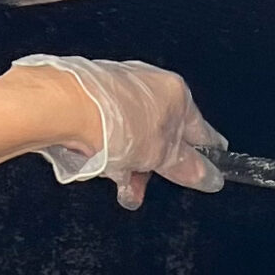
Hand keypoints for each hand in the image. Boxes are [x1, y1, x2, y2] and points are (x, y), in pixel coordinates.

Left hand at [11, 53, 225, 208]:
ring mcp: (117, 88)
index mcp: (175, 93)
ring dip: (126, 165)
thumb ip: (187, 168)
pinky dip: (105, 151)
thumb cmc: (117, 123)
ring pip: (131, 136)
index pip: (199, 130)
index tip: (210, 169)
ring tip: (118, 186)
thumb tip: (209, 178)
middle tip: (143, 188)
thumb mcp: (161, 156)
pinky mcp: (90, 96)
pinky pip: (106, 130)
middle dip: (152, 168)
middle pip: (160, 135)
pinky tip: (98, 166)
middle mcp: (148, 85)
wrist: (64, 106)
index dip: (205, 154)